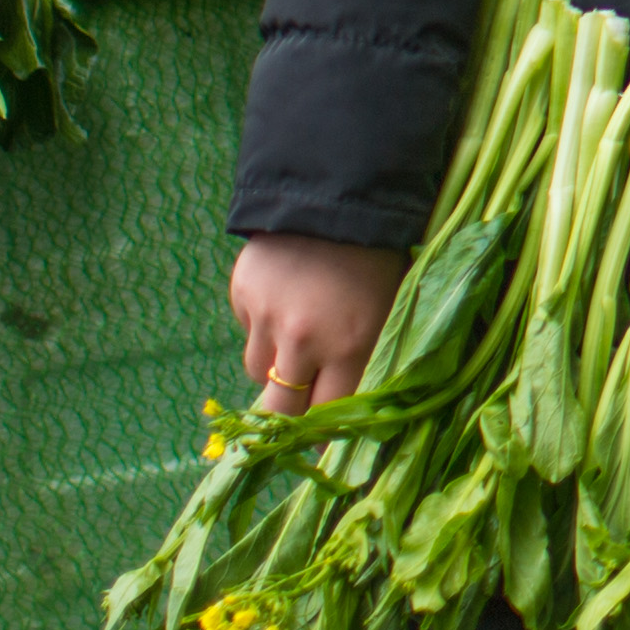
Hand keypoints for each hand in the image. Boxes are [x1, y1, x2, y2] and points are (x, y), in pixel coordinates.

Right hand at [230, 232, 406, 417]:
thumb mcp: (387, 312)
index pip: (326, 417)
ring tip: (298, 332)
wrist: (338, 195)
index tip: (323, 433)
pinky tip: (285, 296)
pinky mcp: (242, 294)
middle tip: (296, 409)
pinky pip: (247, 330)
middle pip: (278, 411)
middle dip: (285, 419)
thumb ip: (366, 362)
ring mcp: (267, 316)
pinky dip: (262, 324)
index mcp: (351, 345)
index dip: (322, 431)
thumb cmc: (376, 260)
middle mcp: (304, 339)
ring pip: (258, 371)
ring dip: (275, 364)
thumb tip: (344, 415)